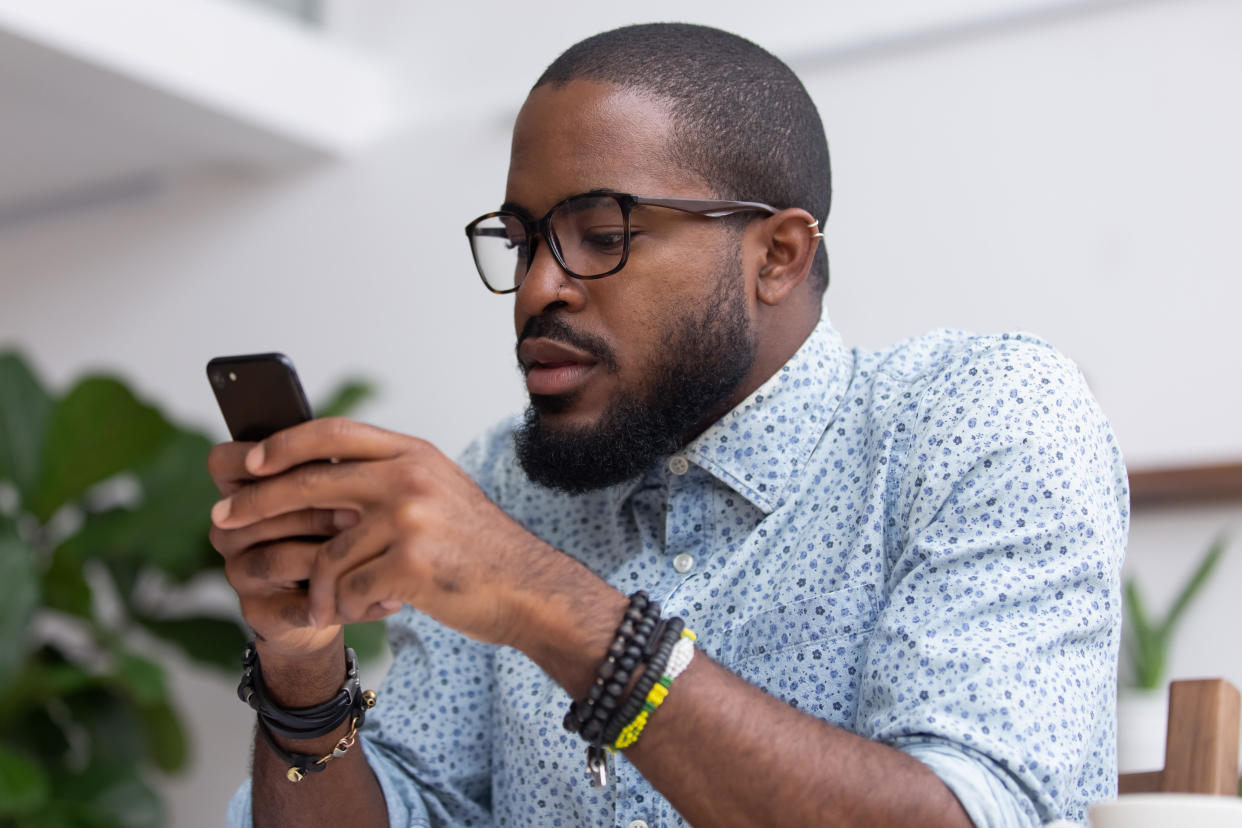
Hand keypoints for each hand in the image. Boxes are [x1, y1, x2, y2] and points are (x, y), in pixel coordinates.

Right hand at [207, 441, 355, 658]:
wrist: (338, 594)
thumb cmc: (336, 529)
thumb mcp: (335, 491)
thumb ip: (330, 470)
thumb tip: (352, 463)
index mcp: (237, 490)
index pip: (224, 462)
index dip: (264, 459)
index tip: (319, 463)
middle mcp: (228, 529)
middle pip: (259, 510)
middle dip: (315, 510)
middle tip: (359, 513)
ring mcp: (237, 572)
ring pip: (277, 557)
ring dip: (326, 555)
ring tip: (369, 550)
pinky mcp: (257, 611)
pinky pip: (298, 604)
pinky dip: (343, 601)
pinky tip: (383, 600)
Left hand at [209, 419, 561, 647]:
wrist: (528, 587)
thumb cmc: (476, 547)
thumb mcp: (437, 492)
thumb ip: (385, 480)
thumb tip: (312, 479)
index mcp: (413, 453)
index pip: (333, 432)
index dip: (283, 444)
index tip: (247, 461)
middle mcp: (410, 477)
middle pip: (310, 484)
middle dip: (256, 504)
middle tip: (221, 520)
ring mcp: (411, 519)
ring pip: (329, 554)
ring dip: (323, 587)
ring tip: (333, 603)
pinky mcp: (412, 563)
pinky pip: (350, 590)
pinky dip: (351, 608)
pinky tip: (369, 611)